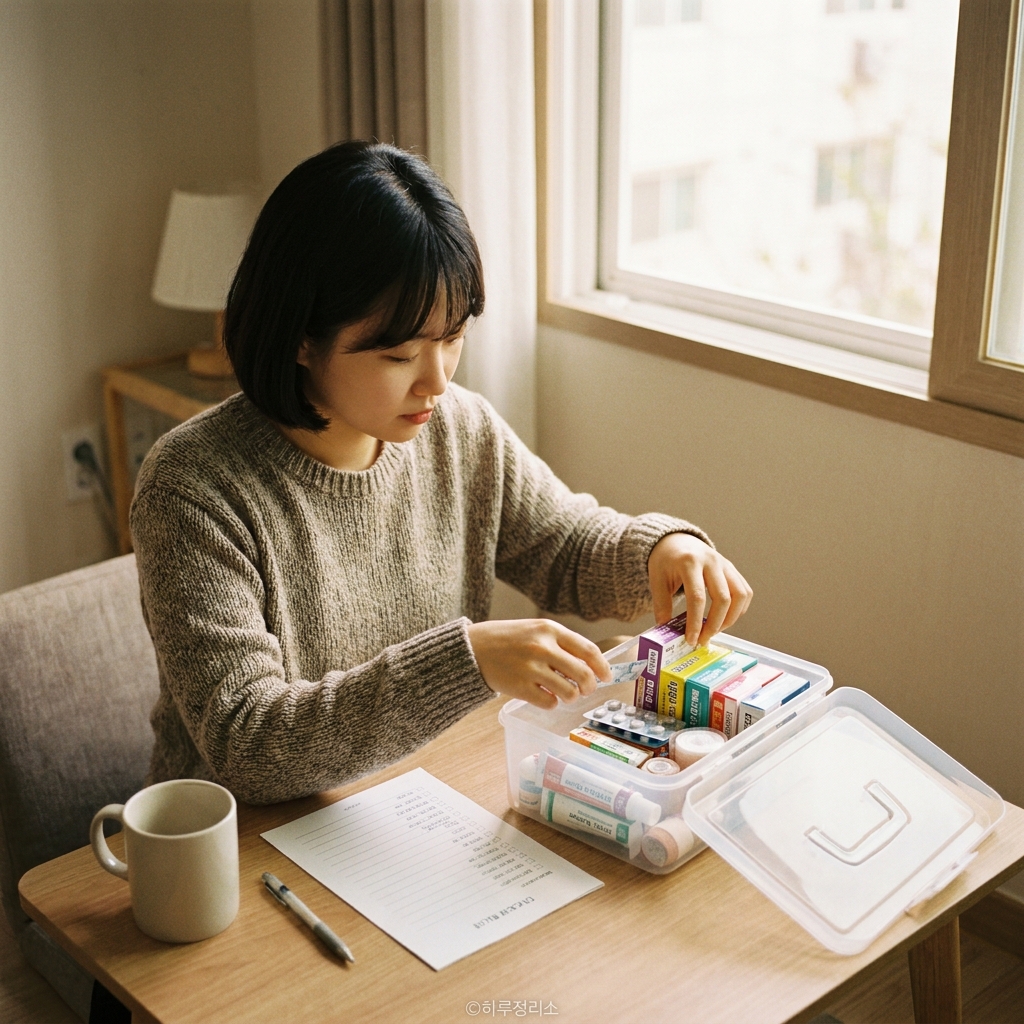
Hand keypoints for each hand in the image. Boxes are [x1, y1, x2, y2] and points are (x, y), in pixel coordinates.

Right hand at [467, 618, 610, 709]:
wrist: (472, 648)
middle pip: (583, 674)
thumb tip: (589, 665)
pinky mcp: (520, 687)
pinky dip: (551, 703)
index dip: (602, 666)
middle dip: (589, 686)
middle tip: (586, 689)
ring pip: (569, 692)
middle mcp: (543, 647)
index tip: (606, 676)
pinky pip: (549, 703)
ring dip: (570, 696)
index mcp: (549, 629)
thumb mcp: (535, 630)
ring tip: (562, 693)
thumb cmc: (507, 639)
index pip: (588, 650)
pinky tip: (543, 695)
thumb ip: (560, 643)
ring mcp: (531, 668)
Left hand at [648, 533, 752, 647]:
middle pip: (723, 598)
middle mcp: (711, 561)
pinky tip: (725, 618)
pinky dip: (739, 609)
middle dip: (715, 625)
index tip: (691, 639)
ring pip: (740, 595)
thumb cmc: (665, 561)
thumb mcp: (656, 580)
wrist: (676, 541)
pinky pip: (744, 591)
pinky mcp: (732, 569)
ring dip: (730, 618)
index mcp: (689, 562)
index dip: (696, 622)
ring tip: (715, 630)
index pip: (697, 597)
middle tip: (703, 639)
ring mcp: (725, 564)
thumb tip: (666, 631)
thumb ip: (661, 605)